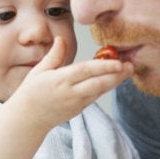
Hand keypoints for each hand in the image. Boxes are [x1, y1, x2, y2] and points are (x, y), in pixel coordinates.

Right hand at [7, 36, 132, 130]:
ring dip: (115, 81)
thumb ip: (54, 55)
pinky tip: (115, 79)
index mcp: (60, 80)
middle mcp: (70, 93)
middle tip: (131, 65)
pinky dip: (106, 87)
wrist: (28, 119)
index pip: (85, 71)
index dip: (103, 66)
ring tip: (128, 70)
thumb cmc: (31, 92)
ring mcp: (76, 103)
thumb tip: (61, 39)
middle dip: (117, 75)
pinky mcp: (79, 109)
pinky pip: (95, 97)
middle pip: (98, 83)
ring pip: (100, 91)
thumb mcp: (39, 71)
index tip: (118, 61)